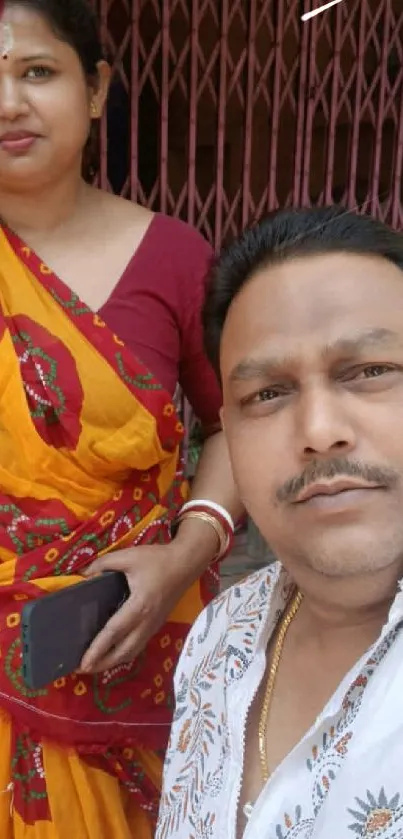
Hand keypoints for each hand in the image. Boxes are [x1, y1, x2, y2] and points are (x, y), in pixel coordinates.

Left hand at [79, 543, 189, 672]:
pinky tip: (113, 652)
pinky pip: (138, 645)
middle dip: (103, 664)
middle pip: (123, 651)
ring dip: (113, 662)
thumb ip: (104, 564)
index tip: (83, 663)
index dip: (97, 649)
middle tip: (82, 669)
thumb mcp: (128, 556)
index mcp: (139, 606)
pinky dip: (124, 654)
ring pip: (132, 652)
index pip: (114, 632)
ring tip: (95, 665)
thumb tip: (84, 576)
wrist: (186, 563)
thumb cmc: (158, 560)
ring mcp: (153, 626)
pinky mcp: (157, 625)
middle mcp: (147, 622)